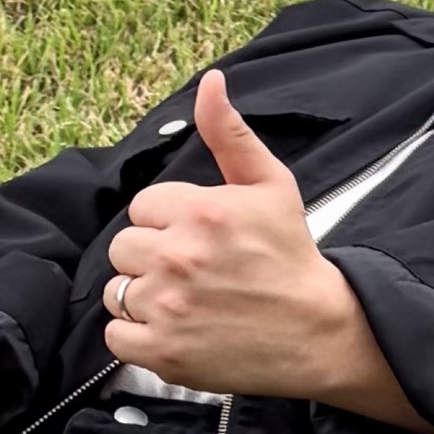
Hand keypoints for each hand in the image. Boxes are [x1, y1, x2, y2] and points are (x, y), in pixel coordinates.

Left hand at [103, 75, 432, 429]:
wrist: (317, 332)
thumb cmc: (290, 256)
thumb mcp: (270, 184)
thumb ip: (229, 134)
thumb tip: (210, 82)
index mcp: (200, 211)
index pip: (142, 207)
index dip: (168, 222)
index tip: (199, 238)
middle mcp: (178, 256)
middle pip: (123, 247)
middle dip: (151, 257)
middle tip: (192, 272)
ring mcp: (167, 307)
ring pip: (116, 291)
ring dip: (142, 296)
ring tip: (184, 301)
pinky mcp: (163, 351)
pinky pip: (116, 336)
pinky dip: (138, 336)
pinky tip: (173, 329)